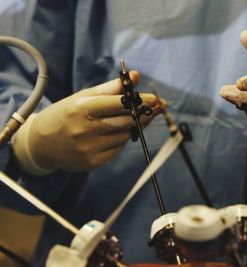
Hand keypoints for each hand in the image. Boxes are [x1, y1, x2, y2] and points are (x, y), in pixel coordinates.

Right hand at [12, 71, 165, 173]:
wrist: (40, 144)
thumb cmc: (66, 115)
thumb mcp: (83, 97)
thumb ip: (111, 88)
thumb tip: (136, 76)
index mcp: (82, 108)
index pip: (119, 103)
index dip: (140, 101)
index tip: (154, 99)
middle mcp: (85, 129)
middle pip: (126, 121)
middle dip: (144, 114)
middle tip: (155, 108)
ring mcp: (89, 148)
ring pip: (125, 135)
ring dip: (133, 126)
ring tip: (135, 118)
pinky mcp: (92, 162)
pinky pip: (118, 149)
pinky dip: (122, 140)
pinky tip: (117, 133)